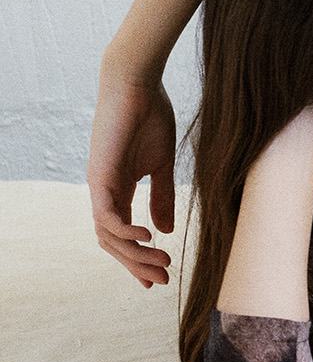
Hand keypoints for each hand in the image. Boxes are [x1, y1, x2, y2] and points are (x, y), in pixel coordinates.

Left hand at [88, 66, 176, 288]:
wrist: (137, 83)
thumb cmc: (151, 117)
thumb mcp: (161, 166)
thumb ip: (162, 197)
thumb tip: (164, 231)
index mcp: (118, 190)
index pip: (122, 234)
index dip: (138, 258)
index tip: (158, 277)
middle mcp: (104, 192)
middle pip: (113, 242)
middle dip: (137, 264)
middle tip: (163, 278)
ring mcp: (99, 185)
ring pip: (108, 235)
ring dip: (135, 254)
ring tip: (163, 261)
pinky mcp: (100, 176)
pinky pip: (107, 216)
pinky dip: (126, 231)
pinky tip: (149, 237)